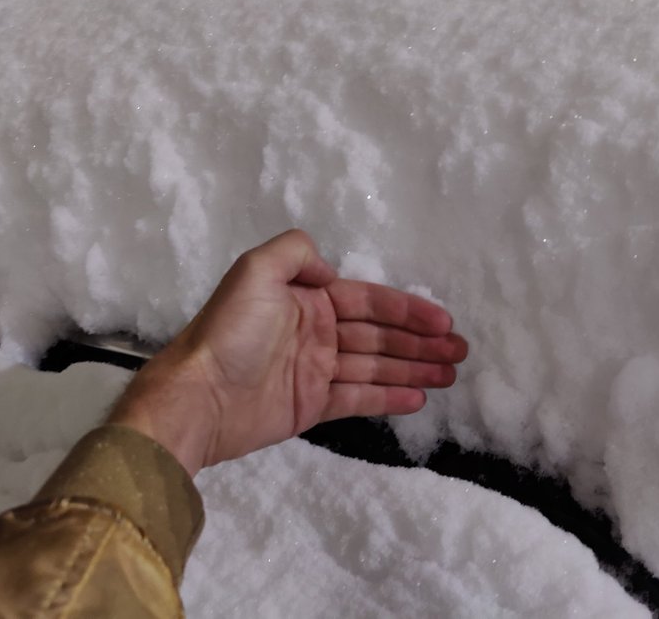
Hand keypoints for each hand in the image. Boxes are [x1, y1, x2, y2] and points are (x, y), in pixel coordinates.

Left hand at [109, 229, 467, 474]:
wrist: (197, 398)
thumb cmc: (229, 332)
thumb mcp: (256, 271)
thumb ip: (295, 253)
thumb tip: (330, 268)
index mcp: (308, 299)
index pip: (369, 302)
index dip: (408, 311)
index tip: (443, 321)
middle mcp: (316, 331)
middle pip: (379, 336)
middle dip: (421, 342)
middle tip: (461, 351)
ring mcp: (315, 371)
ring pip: (376, 367)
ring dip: (415, 368)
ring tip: (451, 374)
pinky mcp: (311, 406)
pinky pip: (359, 398)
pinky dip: (390, 397)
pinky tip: (419, 397)